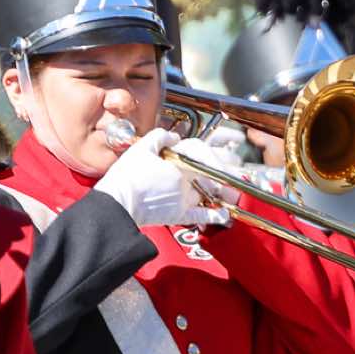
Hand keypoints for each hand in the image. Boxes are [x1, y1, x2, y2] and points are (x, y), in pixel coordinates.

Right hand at [93, 129, 227, 228]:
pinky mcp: (178, 215)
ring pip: (211, 193)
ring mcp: (184, 199)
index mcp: (179, 163)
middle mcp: (186, 181)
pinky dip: (215, 215)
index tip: (231, 143)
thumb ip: (160, 138)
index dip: (218, 149)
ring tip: (234, 188)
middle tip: (237, 164)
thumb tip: (173, 138)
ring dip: (225, 191)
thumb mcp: (141, 148)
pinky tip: (225, 214)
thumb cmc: (126, 177)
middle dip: (227, 168)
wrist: (117, 204)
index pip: (205, 153)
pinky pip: (201, 215)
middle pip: (213, 173)